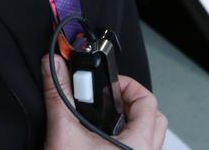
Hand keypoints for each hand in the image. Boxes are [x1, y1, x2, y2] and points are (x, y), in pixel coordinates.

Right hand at [42, 54, 167, 149]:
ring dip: (131, 122)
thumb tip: (54, 66)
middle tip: (108, 99)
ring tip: (106, 118)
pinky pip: (139, 148)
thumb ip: (59, 94)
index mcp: (138, 144)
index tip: (106, 83)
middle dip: (131, 103)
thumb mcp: (63, 132)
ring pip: (149, 135)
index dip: (126, 85)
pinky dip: (125, 138)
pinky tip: (102, 139)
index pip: (147, 100)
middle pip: (154, 117)